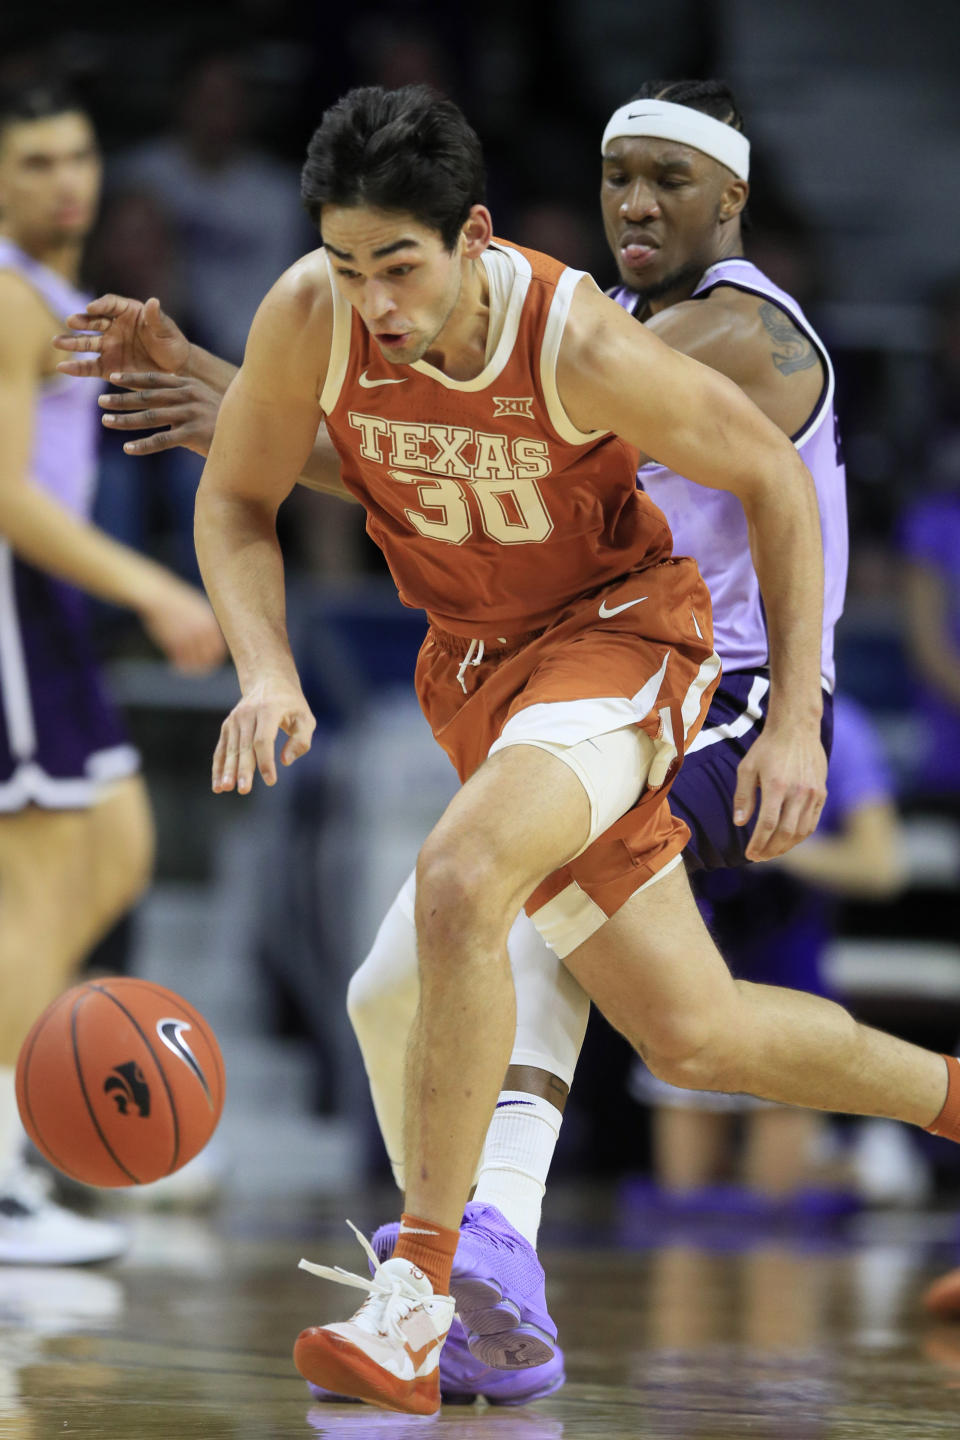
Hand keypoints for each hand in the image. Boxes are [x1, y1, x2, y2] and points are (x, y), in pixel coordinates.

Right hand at [54, 295, 189, 378]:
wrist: (176, 371)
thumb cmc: (173, 345)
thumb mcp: (167, 331)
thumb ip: (157, 318)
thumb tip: (153, 301)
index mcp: (128, 313)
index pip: (110, 305)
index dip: (100, 305)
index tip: (91, 308)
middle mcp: (114, 328)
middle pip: (93, 322)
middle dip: (81, 322)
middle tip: (70, 322)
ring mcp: (109, 347)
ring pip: (86, 343)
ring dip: (71, 342)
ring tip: (57, 342)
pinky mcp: (108, 367)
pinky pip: (89, 367)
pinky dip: (76, 368)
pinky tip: (62, 367)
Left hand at [99, 372, 220, 456]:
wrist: (252, 435)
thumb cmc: (226, 422)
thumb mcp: (205, 404)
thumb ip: (184, 401)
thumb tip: (161, 404)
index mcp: (190, 385)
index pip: (155, 379)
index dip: (133, 378)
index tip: (113, 378)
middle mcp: (189, 396)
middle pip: (148, 396)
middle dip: (122, 398)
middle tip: (101, 401)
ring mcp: (192, 414)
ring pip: (151, 416)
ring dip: (126, 419)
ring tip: (106, 421)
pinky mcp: (195, 434)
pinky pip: (163, 440)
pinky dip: (144, 445)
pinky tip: (128, 448)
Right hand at [139, 579, 226, 674]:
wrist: (157, 596)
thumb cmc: (175, 600)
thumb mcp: (197, 608)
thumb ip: (205, 623)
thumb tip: (211, 638)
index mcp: (210, 623)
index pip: (219, 649)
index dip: (215, 658)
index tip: (210, 662)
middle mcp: (202, 631)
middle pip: (209, 658)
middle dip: (204, 666)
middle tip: (199, 670)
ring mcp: (188, 637)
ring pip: (194, 662)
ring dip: (191, 669)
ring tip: (186, 671)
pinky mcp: (173, 642)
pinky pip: (180, 661)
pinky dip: (179, 667)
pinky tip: (174, 667)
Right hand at [212, 677, 315, 794]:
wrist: (267, 680)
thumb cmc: (291, 704)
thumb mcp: (305, 718)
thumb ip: (301, 740)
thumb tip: (286, 761)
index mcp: (269, 710)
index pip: (264, 739)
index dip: (266, 761)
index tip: (271, 780)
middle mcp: (248, 714)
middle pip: (245, 746)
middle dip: (244, 769)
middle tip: (244, 789)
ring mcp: (235, 719)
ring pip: (231, 749)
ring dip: (228, 770)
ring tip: (225, 789)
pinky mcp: (227, 726)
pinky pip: (222, 749)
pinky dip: (219, 767)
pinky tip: (218, 785)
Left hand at [733, 722, 826, 860]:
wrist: (797, 728)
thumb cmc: (767, 748)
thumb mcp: (747, 768)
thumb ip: (742, 797)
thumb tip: (739, 823)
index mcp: (777, 786)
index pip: (768, 824)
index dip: (758, 843)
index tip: (750, 854)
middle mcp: (798, 792)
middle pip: (786, 832)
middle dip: (771, 850)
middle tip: (758, 857)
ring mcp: (813, 793)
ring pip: (801, 831)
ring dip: (786, 846)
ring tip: (771, 852)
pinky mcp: (821, 793)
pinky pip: (812, 822)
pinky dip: (800, 835)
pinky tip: (788, 840)